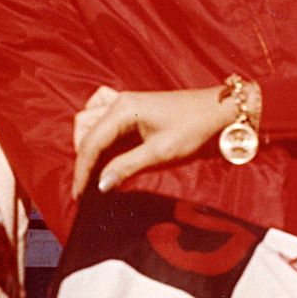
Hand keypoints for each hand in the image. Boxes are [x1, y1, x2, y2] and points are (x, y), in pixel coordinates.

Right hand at [73, 85, 231, 195]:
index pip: (91, 142)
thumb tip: (99, 185)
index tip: (80, 195)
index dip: (82, 171)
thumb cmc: (192, 129)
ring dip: (87, 144)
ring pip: (89, 120)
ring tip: (94, 170)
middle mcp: (118, 101)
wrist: (216, 111)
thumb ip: (126, 167)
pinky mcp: (132, 107)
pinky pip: (101, 114)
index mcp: (123, 109)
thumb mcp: (160, 153)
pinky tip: (102, 145)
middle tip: (89, 185)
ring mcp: (124, 102)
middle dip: (83, 158)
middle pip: (84, 129)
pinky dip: (96, 130)